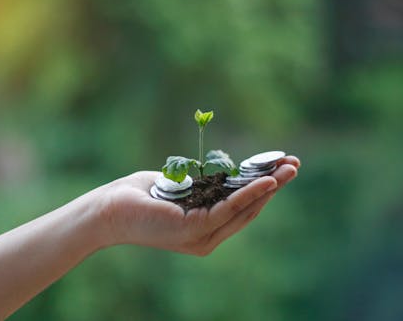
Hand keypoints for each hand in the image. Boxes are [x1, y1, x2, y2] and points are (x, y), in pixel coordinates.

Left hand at [92, 156, 299, 255]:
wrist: (108, 209)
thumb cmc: (140, 196)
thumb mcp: (181, 189)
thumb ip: (204, 188)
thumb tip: (223, 174)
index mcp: (205, 228)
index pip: (240, 207)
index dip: (262, 188)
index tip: (278, 167)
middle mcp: (207, 237)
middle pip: (248, 209)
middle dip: (273, 186)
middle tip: (294, 165)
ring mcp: (201, 237)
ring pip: (243, 209)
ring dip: (268, 187)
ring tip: (289, 169)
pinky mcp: (193, 230)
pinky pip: (228, 208)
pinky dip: (249, 193)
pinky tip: (267, 181)